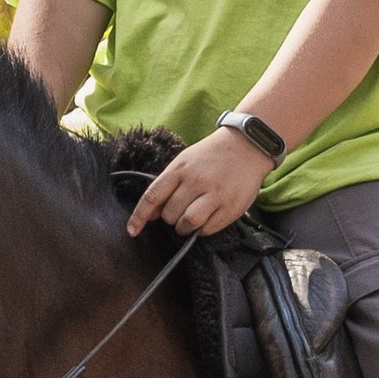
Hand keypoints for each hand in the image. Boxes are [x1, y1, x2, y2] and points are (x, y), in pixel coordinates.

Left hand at [128, 128, 275, 239]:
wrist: (246, 146)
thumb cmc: (212, 156)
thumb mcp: (185, 162)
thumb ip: (167, 186)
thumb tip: (152, 214)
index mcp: (180, 169)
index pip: (152, 196)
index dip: (139, 217)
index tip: (132, 231)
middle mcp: (196, 181)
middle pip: (170, 214)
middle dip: (171, 218)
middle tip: (180, 210)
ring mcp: (214, 195)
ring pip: (187, 223)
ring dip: (184, 227)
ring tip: (190, 219)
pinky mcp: (230, 208)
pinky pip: (207, 229)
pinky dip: (202, 229)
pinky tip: (207, 218)